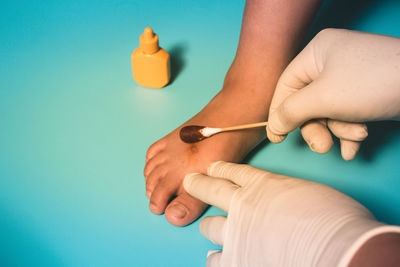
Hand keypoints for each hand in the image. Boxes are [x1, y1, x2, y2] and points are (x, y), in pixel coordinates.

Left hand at [184, 161, 399, 266]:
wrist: (337, 251)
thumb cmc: (334, 220)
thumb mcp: (308, 194)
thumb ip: (285, 195)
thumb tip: (282, 206)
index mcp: (262, 184)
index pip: (232, 171)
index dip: (220, 168)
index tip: (212, 168)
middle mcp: (243, 204)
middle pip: (210, 189)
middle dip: (198, 183)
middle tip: (191, 181)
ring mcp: (236, 233)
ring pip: (209, 226)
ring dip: (212, 227)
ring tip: (212, 228)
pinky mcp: (236, 260)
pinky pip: (216, 259)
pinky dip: (218, 257)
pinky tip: (218, 256)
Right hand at [267, 29, 399, 159]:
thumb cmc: (373, 83)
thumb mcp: (322, 98)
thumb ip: (291, 112)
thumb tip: (274, 125)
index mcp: (316, 53)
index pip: (286, 86)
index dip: (279, 113)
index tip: (277, 138)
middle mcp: (331, 62)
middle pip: (307, 102)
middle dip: (316, 127)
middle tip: (322, 147)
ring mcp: (350, 78)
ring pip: (328, 112)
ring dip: (338, 130)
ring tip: (356, 136)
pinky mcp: (366, 92)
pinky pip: (346, 114)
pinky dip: (348, 132)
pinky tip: (355, 147)